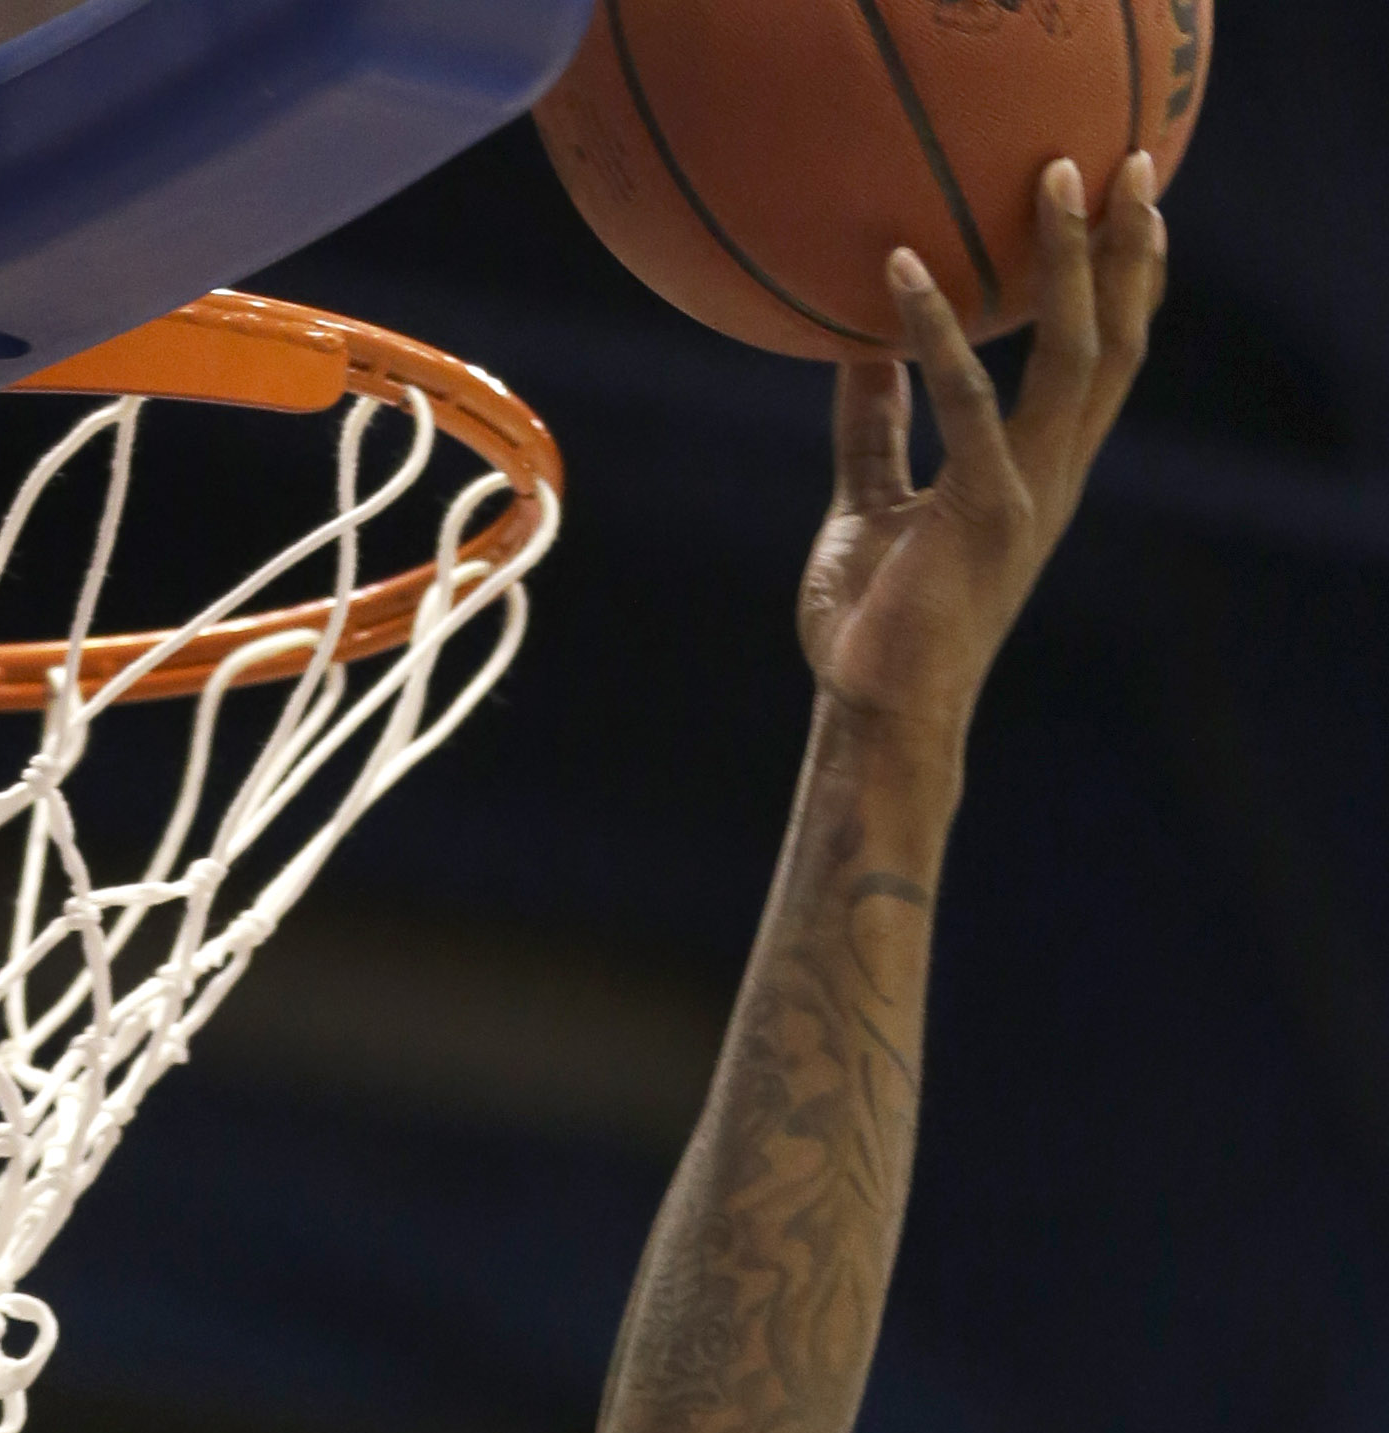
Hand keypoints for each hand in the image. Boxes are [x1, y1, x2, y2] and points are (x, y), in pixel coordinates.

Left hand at [799, 152, 1166, 760]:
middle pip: (1115, 344)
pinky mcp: (984, 513)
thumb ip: (876, 424)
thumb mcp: (868, 503)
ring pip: (1077, 355)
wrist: (876, 716)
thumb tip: (860, 345)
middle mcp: (1051, 476)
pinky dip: (936, 331)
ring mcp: (1027, 494)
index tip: (1124, 208)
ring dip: (1069, 262)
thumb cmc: (871, 624)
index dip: (1121, 284)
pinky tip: (901, 273)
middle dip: (1127, 252)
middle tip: (1120, 161)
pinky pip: (967, 400)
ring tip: (1054, 178)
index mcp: (1037, 473)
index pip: (1099, 363)